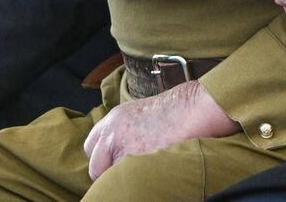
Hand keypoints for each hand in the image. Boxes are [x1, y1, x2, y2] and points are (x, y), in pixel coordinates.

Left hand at [82, 80, 237, 179]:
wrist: (194, 107)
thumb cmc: (178, 109)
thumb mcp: (142, 111)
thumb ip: (125, 129)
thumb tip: (121, 149)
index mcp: (113, 119)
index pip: (91, 147)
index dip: (102, 157)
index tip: (111, 162)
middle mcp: (113, 134)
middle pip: (95, 166)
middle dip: (108, 172)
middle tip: (125, 172)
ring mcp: (123, 148)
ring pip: (112, 175)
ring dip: (124, 175)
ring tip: (142, 170)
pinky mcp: (135, 160)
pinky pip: (128, 178)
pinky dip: (138, 177)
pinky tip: (152, 170)